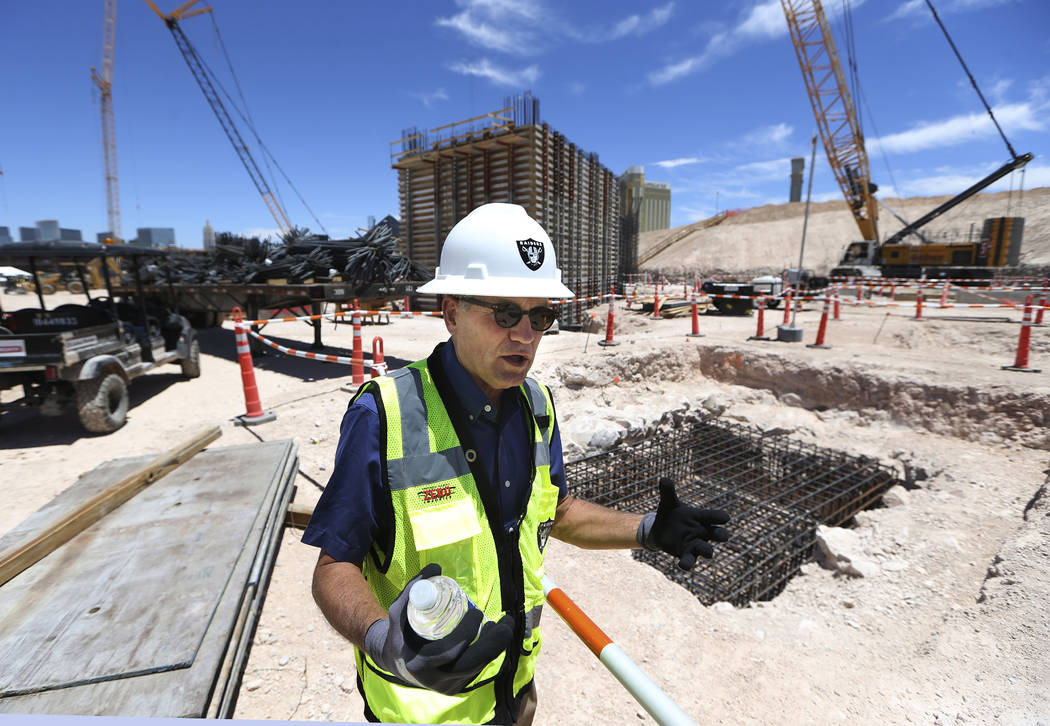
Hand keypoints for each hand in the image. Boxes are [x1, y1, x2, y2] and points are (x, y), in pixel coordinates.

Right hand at [364, 563, 514, 694]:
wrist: (396, 663)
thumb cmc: (399, 634)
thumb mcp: (399, 611)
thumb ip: (413, 588)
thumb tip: (436, 567)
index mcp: (419, 664)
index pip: (449, 652)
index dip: (467, 633)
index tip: (476, 613)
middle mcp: (435, 681)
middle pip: (471, 665)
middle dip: (492, 643)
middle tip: (503, 623)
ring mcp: (447, 687)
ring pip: (478, 669)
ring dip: (495, 648)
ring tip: (504, 627)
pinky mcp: (456, 688)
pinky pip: (477, 672)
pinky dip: (488, 655)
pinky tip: (494, 638)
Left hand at [640, 478, 729, 570]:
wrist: (660, 529)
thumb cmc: (670, 513)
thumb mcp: (668, 502)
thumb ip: (668, 492)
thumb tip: (664, 479)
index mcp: (701, 517)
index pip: (714, 516)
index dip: (720, 517)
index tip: (725, 518)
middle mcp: (703, 531)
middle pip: (717, 533)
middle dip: (721, 534)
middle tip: (723, 536)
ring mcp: (695, 544)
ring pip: (706, 549)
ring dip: (707, 550)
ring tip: (709, 553)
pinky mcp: (686, 553)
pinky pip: (689, 560)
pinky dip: (687, 563)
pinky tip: (682, 565)